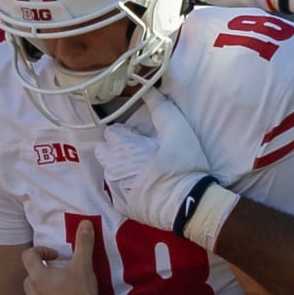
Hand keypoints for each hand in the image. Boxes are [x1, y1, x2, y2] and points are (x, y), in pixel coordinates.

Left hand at [22, 221, 97, 294]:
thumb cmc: (81, 293)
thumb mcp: (83, 265)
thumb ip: (83, 243)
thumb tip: (85, 223)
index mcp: (38, 276)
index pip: (28, 256)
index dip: (41, 251)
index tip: (55, 256)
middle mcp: (33, 291)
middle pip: (30, 274)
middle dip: (42, 270)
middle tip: (59, 271)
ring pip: (34, 292)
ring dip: (44, 287)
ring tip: (62, 288)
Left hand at [98, 86, 214, 232]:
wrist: (190, 205)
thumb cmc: (183, 165)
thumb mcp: (178, 130)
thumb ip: (160, 107)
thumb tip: (148, 87)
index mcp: (122, 146)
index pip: (111, 132)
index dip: (125, 134)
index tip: (140, 140)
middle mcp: (112, 167)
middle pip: (103, 151)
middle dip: (115, 150)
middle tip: (137, 155)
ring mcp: (116, 189)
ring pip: (109, 172)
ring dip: (120, 169)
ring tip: (142, 173)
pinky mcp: (122, 207)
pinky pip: (117, 193)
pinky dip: (126, 189)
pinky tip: (143, 189)